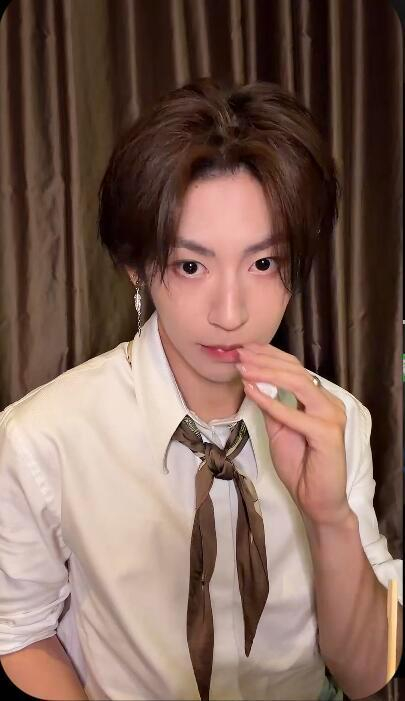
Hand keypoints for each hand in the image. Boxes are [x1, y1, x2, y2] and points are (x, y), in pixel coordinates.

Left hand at [236, 343, 350, 525]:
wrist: (317, 500)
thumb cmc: (300, 466)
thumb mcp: (279, 430)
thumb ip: (271, 407)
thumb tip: (253, 382)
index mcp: (320, 399)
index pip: (295, 368)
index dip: (270, 356)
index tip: (245, 349)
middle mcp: (330, 403)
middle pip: (297, 371)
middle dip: (265, 360)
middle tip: (240, 354)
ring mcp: (332, 417)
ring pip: (299, 384)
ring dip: (267, 374)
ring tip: (243, 369)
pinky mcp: (328, 434)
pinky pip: (295, 414)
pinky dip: (272, 402)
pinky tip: (252, 392)